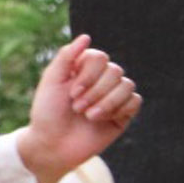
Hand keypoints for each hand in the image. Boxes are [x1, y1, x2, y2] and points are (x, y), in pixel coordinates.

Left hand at [14, 34, 141, 182]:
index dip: (88, 75)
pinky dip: (119, 109)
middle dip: (95, 92)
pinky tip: (102, 120)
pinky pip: (135, 101)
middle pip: (115, 71)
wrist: (52, 145)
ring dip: (107, 102)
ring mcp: (113, 96)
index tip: (71, 93)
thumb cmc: (48, 113)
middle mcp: (101, 79)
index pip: (100, 57)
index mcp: (84, 68)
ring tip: (88, 116)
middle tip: (77, 108)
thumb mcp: (51, 81)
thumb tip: (86, 37)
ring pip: (127, 85)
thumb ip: (66, 56)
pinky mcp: (123, 114)